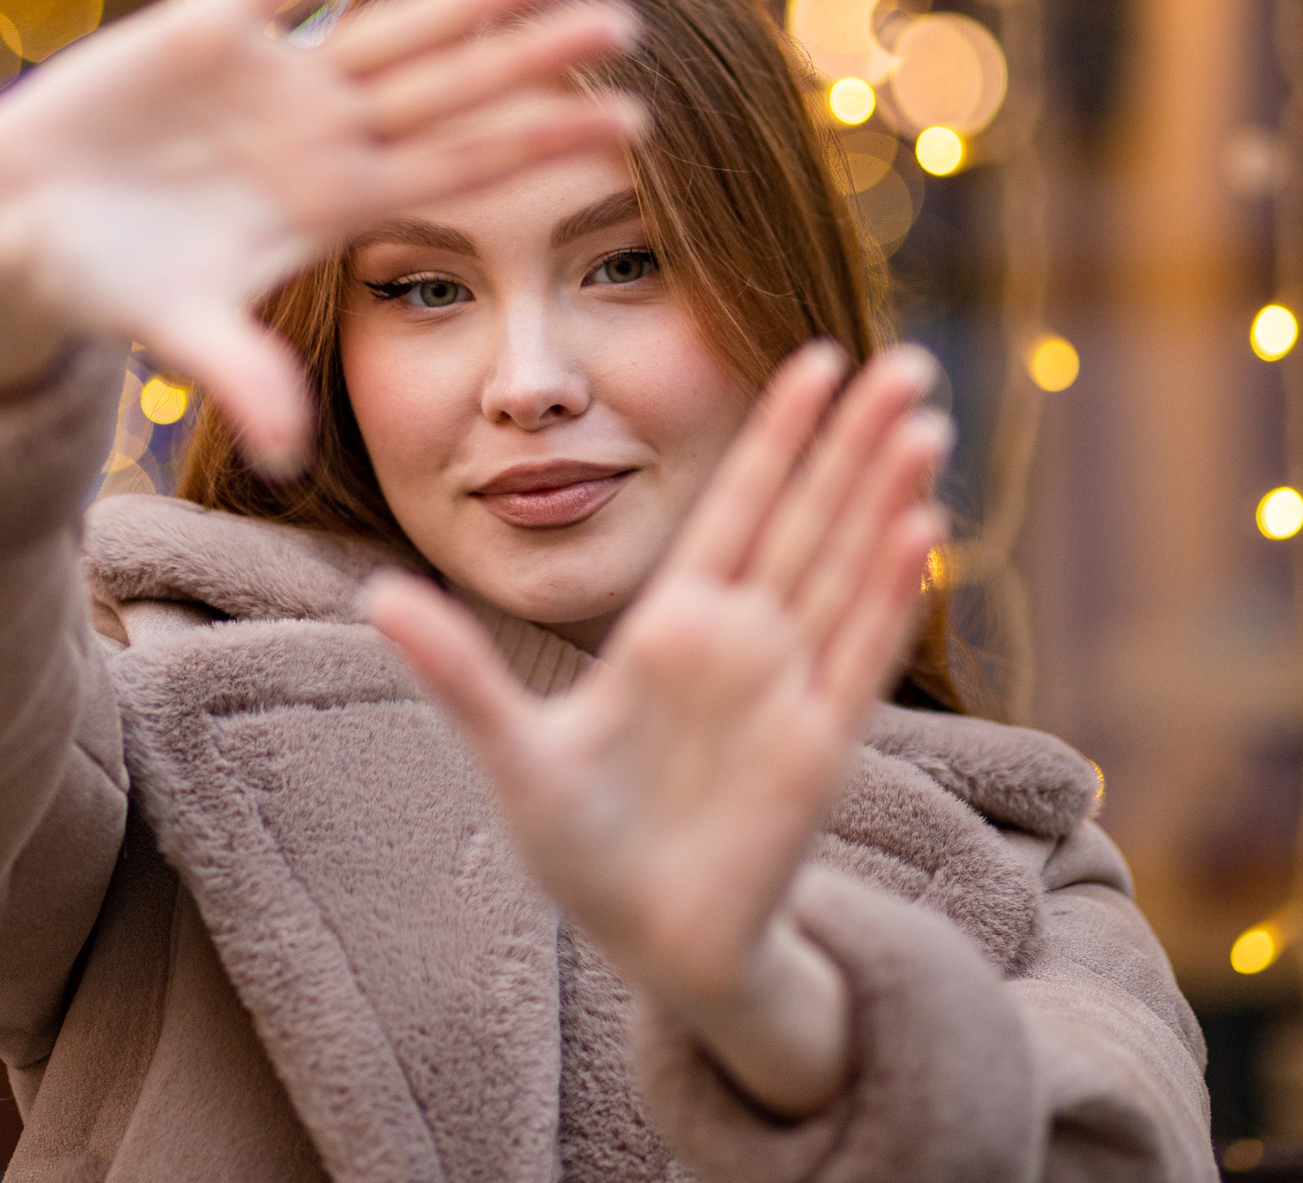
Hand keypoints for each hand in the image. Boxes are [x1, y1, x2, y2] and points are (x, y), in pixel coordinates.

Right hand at [0, 0, 641, 468]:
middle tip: (629, 24)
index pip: (460, 172)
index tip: (631, 127)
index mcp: (331, 207)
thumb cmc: (105, 287)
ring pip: (396, 25)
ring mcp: (277, 78)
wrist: (20, 225)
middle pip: (452, 92)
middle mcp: (323, 136)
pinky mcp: (215, 24)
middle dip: (534, 60)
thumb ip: (236, 375)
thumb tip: (286, 453)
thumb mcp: (176, 330)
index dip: (540, 146)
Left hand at [367, 343, 951, 1115]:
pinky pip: (859, 659)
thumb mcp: (507, 749)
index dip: (779, 434)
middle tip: (907, 360)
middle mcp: (741, 644)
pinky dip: (889, 597)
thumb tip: (378, 597)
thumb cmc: (580, 844)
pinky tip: (921, 533)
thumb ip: (455, 669)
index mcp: (673, 625)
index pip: (739, 506)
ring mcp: (785, 691)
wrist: (648, 944)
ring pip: (846, 573)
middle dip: (854, 442)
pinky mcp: (816, 750)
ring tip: (925, 425)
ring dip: (885, 502)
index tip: (817, 357)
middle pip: (809, 520)